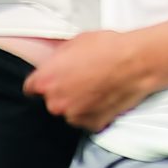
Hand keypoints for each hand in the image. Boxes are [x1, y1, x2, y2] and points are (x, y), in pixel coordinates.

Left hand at [24, 31, 162, 131]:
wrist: (137, 62)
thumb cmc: (108, 47)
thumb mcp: (74, 42)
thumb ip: (58, 59)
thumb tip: (55, 64)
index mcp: (44, 81)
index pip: (30, 88)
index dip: (43, 83)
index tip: (54, 80)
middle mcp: (54, 103)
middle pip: (52, 101)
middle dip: (63, 93)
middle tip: (82, 80)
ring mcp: (73, 116)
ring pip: (70, 112)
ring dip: (79, 104)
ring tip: (97, 88)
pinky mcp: (92, 124)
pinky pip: (88, 120)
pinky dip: (94, 112)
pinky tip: (105, 97)